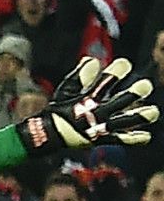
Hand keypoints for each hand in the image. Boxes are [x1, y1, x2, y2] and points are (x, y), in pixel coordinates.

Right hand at [16, 57, 157, 151]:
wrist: (47, 137)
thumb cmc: (57, 112)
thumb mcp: (64, 91)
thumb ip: (79, 76)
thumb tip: (92, 60)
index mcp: (87, 99)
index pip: (105, 82)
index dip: (117, 71)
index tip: (125, 64)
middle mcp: (96, 113)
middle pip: (120, 102)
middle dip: (135, 93)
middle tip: (145, 86)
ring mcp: (100, 127)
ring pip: (125, 121)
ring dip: (140, 117)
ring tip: (153, 112)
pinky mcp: (101, 139)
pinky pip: (120, 140)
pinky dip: (134, 138)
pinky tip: (146, 135)